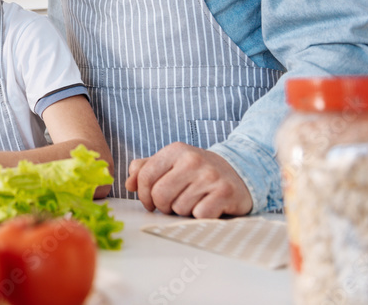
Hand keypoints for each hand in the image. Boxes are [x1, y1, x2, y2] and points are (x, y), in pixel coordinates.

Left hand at [125, 142, 252, 217]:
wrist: (238, 172)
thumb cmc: (197, 172)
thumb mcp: (171, 164)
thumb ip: (145, 170)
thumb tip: (128, 184)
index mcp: (175, 151)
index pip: (145, 176)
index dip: (143, 195)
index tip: (150, 202)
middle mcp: (192, 160)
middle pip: (160, 195)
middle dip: (163, 206)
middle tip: (172, 205)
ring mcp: (210, 176)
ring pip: (179, 207)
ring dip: (183, 211)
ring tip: (194, 201)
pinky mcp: (226, 192)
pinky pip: (199, 214)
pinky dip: (200, 216)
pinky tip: (207, 206)